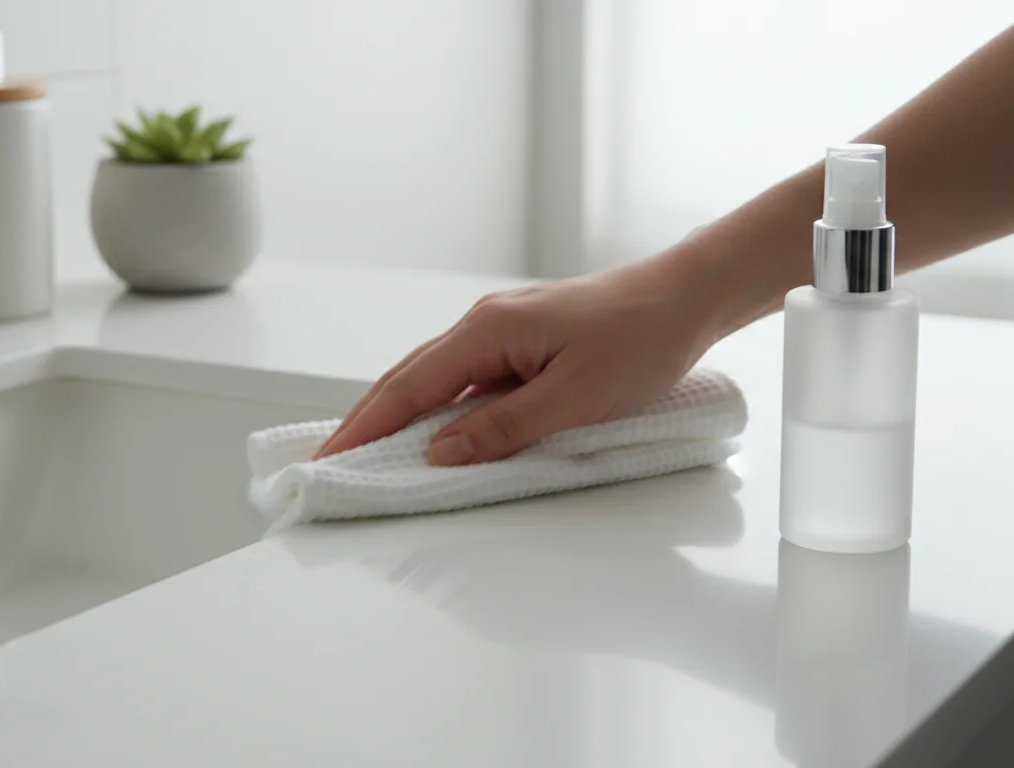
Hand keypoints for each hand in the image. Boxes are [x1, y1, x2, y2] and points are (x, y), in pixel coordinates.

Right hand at [313, 253, 730, 465]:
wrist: (685, 296)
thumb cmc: (641, 339)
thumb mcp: (575, 396)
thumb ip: (504, 427)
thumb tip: (441, 452)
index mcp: (487, 331)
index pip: (408, 388)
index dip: (365, 428)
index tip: (329, 460)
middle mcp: (483, 324)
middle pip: (408, 379)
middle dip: (366, 423)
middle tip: (329, 463)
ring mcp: (499, 330)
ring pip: (433, 379)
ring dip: (398, 416)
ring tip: (366, 454)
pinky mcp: (519, 341)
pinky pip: (464, 379)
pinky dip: (437, 408)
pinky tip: (432, 433)